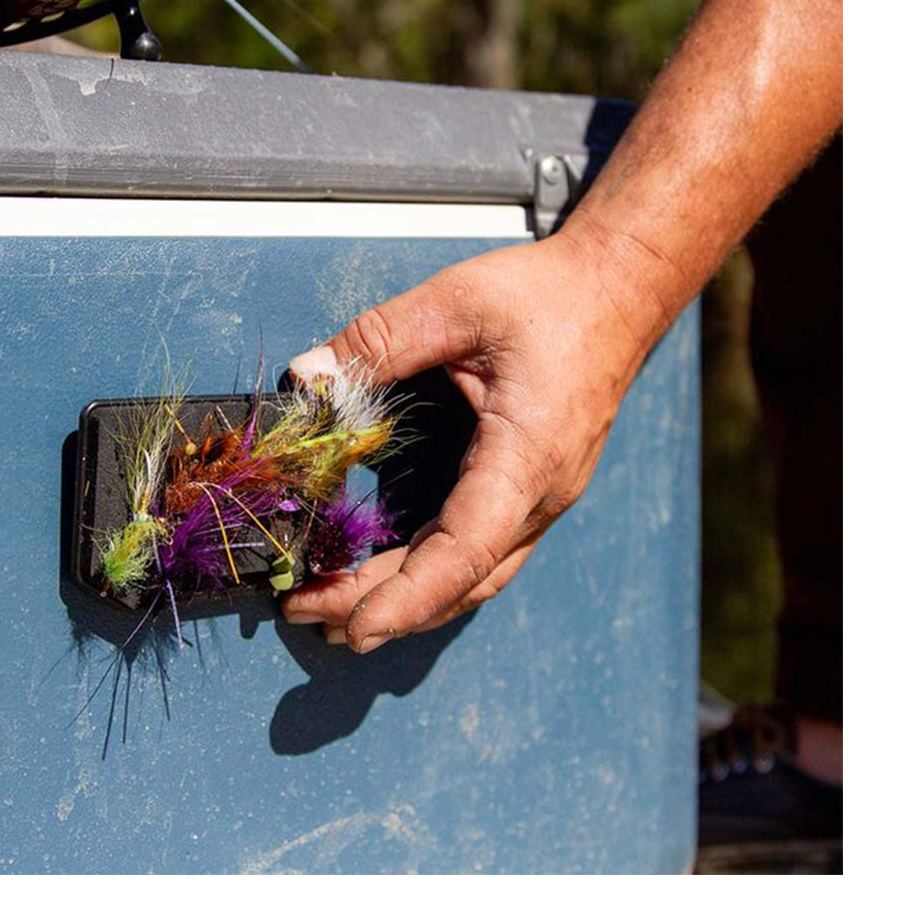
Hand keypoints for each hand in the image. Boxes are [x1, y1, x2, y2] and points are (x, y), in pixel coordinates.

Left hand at [282, 222, 663, 651]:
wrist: (618, 291)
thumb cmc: (548, 296)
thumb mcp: (454, 303)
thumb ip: (377, 342)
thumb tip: (306, 381)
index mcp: (528, 455)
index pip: (466, 550)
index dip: (408, 597)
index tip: (354, 627)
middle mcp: (541, 493)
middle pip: (460, 580)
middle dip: (381, 607)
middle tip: (301, 610)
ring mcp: (542, 498)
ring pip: (474, 576)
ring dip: (406, 600)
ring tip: (333, 612)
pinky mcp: (531, 489)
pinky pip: (481, 550)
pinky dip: (430, 574)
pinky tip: (386, 575)